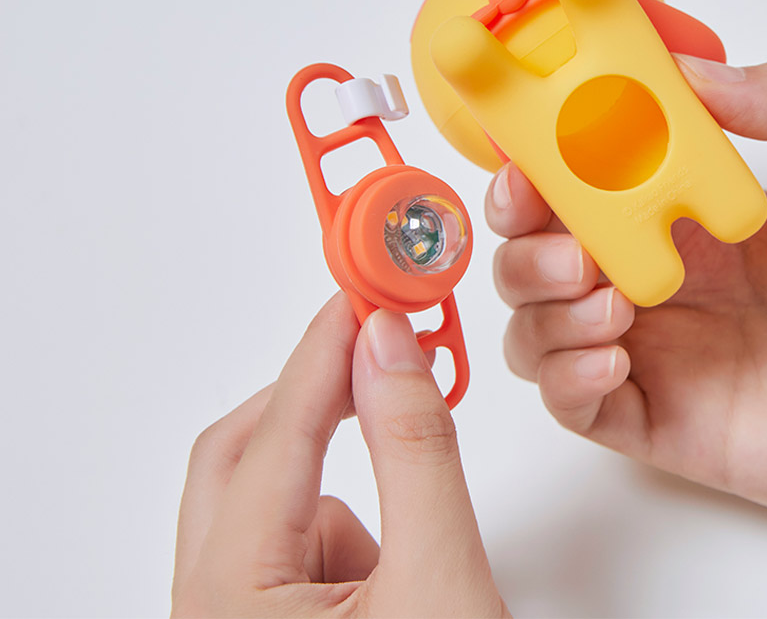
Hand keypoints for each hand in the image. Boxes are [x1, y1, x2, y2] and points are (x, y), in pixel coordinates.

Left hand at [172, 294, 505, 616]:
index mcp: (229, 597)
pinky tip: (394, 583)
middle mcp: (208, 610)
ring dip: (340, 495)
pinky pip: (289, 547)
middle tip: (383, 353)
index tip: (372, 296)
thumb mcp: (439, 578)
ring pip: (273, 507)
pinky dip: (345, 539)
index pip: (278, 436)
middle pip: (244, 458)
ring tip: (412, 544)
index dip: (331, 351)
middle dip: (321, 408)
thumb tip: (389, 352)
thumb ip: (415, 455)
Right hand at [489, 54, 766, 541]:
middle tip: (562, 240)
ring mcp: (660, 355)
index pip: (588, 179)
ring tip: (607, 302)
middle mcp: (665, 281)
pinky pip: (575, 405)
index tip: (527, 147)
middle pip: (542, 253)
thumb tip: (691, 66)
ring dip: (542, 308)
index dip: (542, 162)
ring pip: (540, 327)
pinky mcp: (664, 423)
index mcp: (697, 217)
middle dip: (524, 240)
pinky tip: (612, 359)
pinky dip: (566, 378)